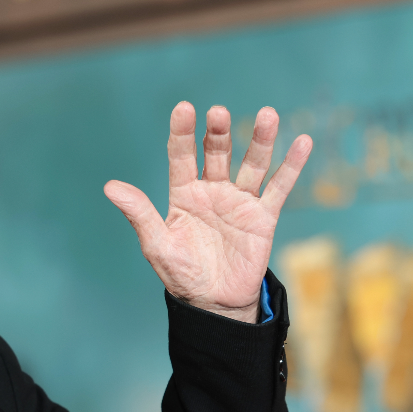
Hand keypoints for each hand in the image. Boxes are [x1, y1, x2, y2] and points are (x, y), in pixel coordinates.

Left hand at [104, 102, 311, 322]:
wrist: (213, 303)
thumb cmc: (181, 274)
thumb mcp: (156, 244)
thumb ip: (139, 213)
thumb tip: (110, 187)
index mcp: (183, 194)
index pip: (181, 156)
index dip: (182, 133)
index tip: (183, 109)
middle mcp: (212, 191)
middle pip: (217, 153)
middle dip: (218, 133)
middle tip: (219, 113)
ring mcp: (239, 201)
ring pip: (252, 164)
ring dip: (260, 140)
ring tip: (268, 114)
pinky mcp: (263, 216)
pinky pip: (279, 188)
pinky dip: (292, 166)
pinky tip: (302, 142)